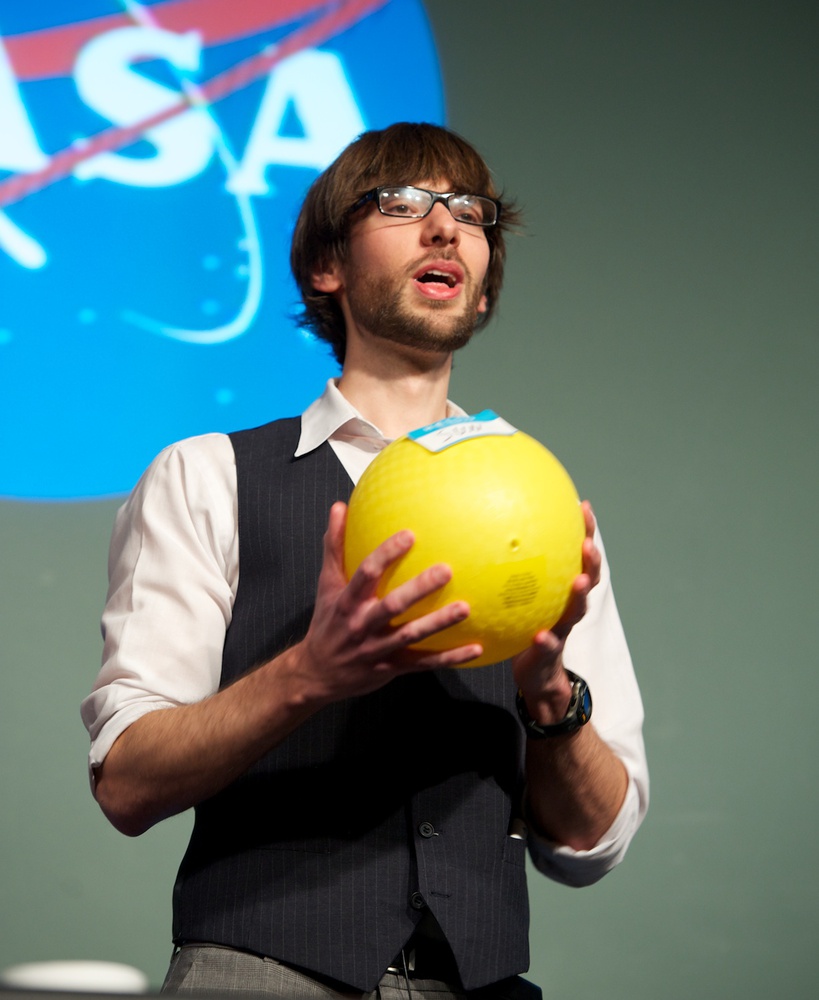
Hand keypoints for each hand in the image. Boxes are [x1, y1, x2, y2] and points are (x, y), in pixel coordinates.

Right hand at [288, 502, 482, 705]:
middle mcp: (362, 625)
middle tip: (446, 570)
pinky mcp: (391, 668)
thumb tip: (340, 507)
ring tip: (466, 608)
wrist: (318, 674)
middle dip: (419, 588)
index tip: (410, 535)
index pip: (366, 573)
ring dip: (439, 623)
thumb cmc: (327, 622)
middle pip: (392, 605)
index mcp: (348, 601)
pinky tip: (476, 649)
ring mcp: (377, 649)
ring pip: (411, 635)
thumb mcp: (326, 584)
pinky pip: (423, 663)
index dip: (386, 554)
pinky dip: (450, 658)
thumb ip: (334, 546)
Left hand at [512, 501, 600, 711]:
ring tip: (576, 581)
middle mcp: (568, 607)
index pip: (578, 557)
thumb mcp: (521, 598)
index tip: (584, 507)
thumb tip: (489, 533)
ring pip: (576, 610)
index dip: (585, 532)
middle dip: (591, 561)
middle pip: (588, 580)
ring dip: (578, 596)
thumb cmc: (524, 627)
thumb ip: (513, 572)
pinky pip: (549, 646)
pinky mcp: (548, 653)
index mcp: (562, 590)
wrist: (537, 674)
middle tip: (587, 544)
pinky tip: (541, 635)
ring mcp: (562, 629)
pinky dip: (546, 640)